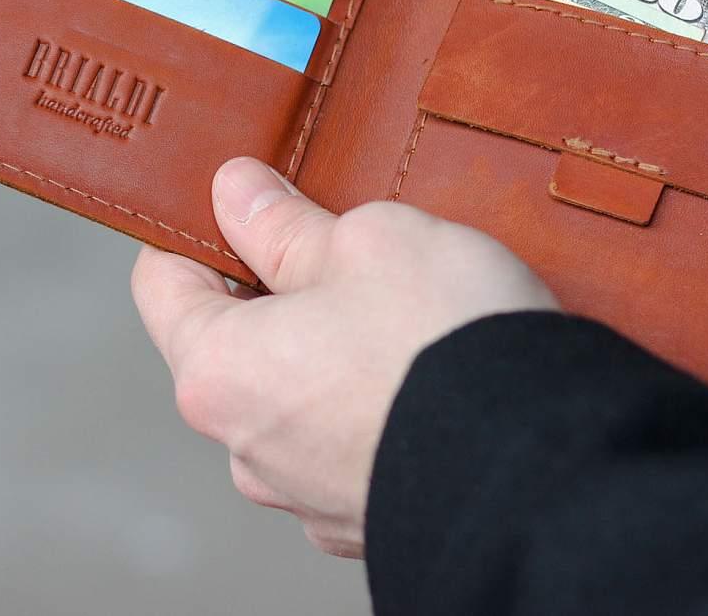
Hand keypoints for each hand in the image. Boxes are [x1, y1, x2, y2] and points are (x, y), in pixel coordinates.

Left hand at [132, 157, 555, 556]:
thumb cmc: (443, 339)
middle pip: (231, 342)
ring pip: (292, 394)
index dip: (193, 230)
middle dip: (275, 288)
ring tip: (396, 311)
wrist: (546, 464)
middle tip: (339, 247)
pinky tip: (420, 370)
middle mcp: (247, 446)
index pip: (161, 285)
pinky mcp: (362, 517)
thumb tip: (234, 191)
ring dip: (325, 348)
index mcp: (221, 370)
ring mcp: (305, 492)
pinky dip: (365, 401)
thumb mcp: (364, 240)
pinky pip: (342, 439)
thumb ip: (283, 220)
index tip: (234, 204)